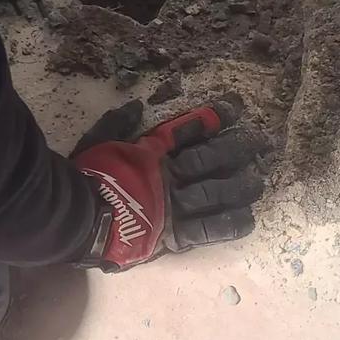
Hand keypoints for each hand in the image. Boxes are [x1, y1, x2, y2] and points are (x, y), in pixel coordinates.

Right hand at [73, 98, 263, 270]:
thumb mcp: (96, 143)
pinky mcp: (174, 234)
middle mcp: (167, 177)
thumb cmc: (84, 179)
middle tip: (261, 142)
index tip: (233, 109)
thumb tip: (135, 105)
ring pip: (215, 193)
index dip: (209, 119)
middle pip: (208, 159)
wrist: (78, 218)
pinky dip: (228, 225)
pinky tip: (248, 219)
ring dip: (239, 186)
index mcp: (149, 153)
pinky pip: (208, 230)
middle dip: (236, 149)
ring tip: (260, 181)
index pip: (184, 131)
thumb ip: (116, 125)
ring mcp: (174, 205)